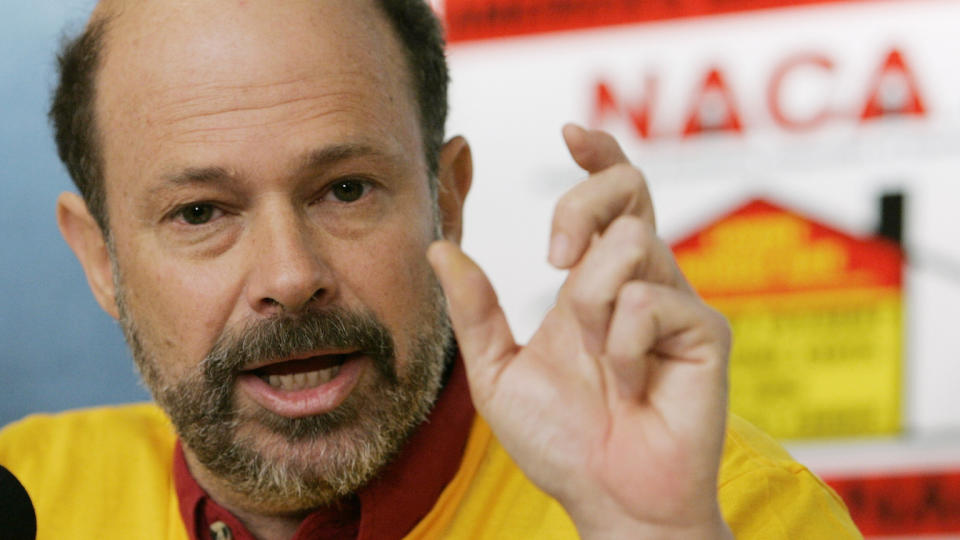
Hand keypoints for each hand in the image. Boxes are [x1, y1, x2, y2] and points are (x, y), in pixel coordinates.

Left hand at [428, 125, 732, 538]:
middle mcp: (638, 282)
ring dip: (591, 304)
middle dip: (581, 204)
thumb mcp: (498, 372)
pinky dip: (623, 348)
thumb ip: (474, 309)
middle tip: (552, 258)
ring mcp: (674, 304)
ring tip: (596, 360)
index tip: (570, 133)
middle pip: (628, 189)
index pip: (609, 197)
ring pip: (631, 244)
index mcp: (593, 283)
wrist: (609, 498)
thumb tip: (439, 247)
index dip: (597, 156)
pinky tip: (629, 386)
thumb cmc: (562, 442)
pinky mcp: (705, 332)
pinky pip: (650, 303)